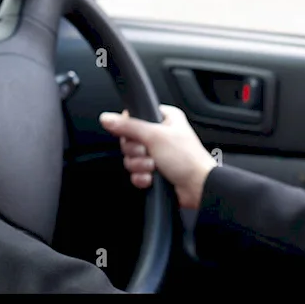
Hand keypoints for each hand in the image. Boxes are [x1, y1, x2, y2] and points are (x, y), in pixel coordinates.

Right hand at [99, 104, 217, 210]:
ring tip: (153, 167)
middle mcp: (160, 134)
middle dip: (136, 151)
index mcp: (165, 118)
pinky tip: (151, 178)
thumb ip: (128, 126)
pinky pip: (136, 173)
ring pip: (131, 158)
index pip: (134, 116)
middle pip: (129, 139)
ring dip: (139, 165)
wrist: (198, 187)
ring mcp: (157, 154)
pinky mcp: (155, 171)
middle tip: (148, 152)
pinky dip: (142, 177)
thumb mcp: (154, 136)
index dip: (130, 128)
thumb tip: (107, 118)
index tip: (137, 135)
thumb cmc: (187, 159)